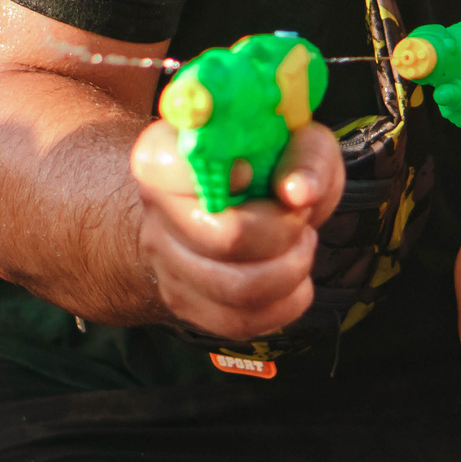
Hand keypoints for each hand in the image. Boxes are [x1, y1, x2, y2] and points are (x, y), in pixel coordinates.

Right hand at [129, 117, 342, 340]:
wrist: (240, 207)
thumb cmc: (267, 166)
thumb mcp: (296, 140)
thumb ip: (304, 156)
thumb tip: (299, 193)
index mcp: (165, 157)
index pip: (168, 168)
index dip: (223, 173)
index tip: (254, 172)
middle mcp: (156, 212)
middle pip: (224, 238)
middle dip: (283, 232)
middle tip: (300, 218)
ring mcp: (166, 264)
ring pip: (237, 288)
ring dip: (291, 269)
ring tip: (301, 246)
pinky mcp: (187, 305)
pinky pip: (241, 321)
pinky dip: (286, 303)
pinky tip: (294, 278)